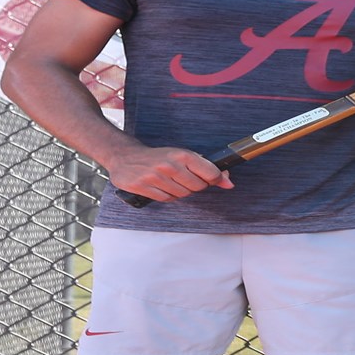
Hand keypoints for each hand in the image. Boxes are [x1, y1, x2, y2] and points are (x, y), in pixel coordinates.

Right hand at [105, 145, 233, 201]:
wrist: (125, 156)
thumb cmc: (158, 156)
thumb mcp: (181, 155)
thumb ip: (205, 167)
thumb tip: (228, 183)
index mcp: (181, 155)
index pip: (210, 173)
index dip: (216, 179)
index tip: (216, 179)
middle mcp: (169, 165)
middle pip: (198, 187)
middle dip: (196, 185)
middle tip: (186, 178)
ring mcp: (156, 177)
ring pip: (183, 195)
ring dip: (181, 191)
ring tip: (171, 181)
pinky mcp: (143, 187)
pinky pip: (167, 199)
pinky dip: (168, 196)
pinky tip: (162, 186)